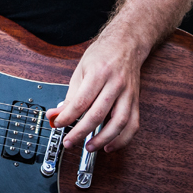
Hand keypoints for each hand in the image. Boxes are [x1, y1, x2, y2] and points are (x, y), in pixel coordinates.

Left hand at [47, 31, 147, 153]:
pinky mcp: (136, 102)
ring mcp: (128, 94)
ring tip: (89, 147)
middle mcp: (116, 84)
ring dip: (103, 139)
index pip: (82, 101)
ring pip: (119, 122)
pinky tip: (109, 145)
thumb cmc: (102, 55)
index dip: (68, 116)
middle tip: (69, 141)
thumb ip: (71, 95)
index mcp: (99, 73)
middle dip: (81, 132)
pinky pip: (132, 125)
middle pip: (98, 114)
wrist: (125, 45)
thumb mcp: (81, 70)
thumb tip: (56, 114)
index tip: (57, 124)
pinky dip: (122, 139)